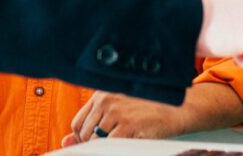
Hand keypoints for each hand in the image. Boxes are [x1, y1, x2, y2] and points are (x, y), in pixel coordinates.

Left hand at [61, 91, 183, 146]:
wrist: (176, 109)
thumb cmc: (147, 109)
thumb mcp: (117, 109)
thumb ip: (92, 123)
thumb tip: (66, 141)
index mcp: (101, 94)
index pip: (78, 122)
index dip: (83, 137)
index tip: (94, 142)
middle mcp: (106, 101)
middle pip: (84, 133)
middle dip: (93, 144)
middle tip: (111, 143)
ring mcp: (117, 113)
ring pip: (96, 141)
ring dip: (105, 147)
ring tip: (122, 141)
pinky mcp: (128, 126)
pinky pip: (110, 145)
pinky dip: (114, 149)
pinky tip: (127, 144)